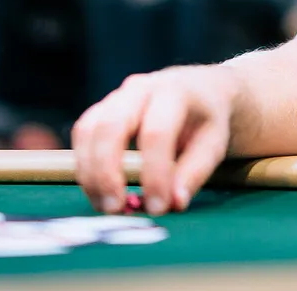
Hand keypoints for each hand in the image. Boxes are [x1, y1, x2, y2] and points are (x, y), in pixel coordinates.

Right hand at [72, 65, 238, 217]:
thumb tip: (173, 204)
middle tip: (116, 209)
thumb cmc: (206, 120)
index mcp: (174, 92)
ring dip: (90, 173)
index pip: (156, 132)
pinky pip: (82, 134)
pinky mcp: (102, 108)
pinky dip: (84, 165)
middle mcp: (141, 88)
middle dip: (107, 172)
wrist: (198, 89)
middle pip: (111, 126)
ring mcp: (116, 96)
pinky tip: (98, 191)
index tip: (157, 208)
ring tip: (106, 206)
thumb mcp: (214, 144)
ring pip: (89, 130)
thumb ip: (194, 173)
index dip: (154, 173)